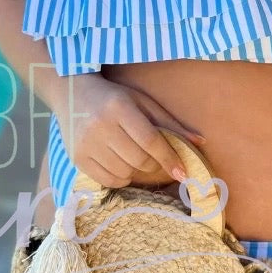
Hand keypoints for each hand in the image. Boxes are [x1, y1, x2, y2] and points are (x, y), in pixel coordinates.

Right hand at [51, 73, 206, 189]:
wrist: (71, 92)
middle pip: (139, 159)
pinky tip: (121, 163)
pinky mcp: (76, 158)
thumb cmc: (113, 96)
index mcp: (119, 107)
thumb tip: (201, 141)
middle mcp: (100, 126)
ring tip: (134, 156)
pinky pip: (108, 180)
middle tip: (157, 159)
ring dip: (137, 170)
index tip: (183, 172)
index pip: (150, 141)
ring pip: (124, 172)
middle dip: (155, 164)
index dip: (169, 158)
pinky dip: (121, 177)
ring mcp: (86, 144)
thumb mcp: (142, 101)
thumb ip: (170, 122)